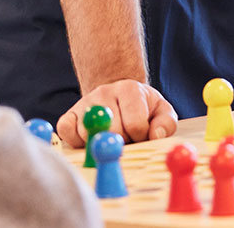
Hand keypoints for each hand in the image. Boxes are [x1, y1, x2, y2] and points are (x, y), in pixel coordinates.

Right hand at [56, 79, 177, 146]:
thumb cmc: (142, 109)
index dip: (140, 137)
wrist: (117, 97)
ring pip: (90, 135)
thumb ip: (165, 124)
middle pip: (111, 132)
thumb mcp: (161, 112)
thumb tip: (155, 135)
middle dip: (121, 142)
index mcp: (129, 89)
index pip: (135, 125)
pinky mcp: (68, 116)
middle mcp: (104, 92)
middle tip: (125, 138)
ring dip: (101, 144)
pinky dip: (77, 143)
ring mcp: (84, 103)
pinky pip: (67, 134)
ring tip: (110, 137)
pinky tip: (90, 140)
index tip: (140, 134)